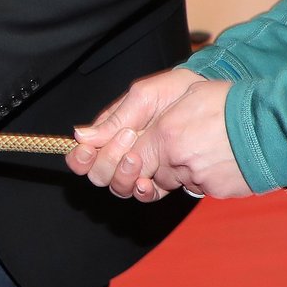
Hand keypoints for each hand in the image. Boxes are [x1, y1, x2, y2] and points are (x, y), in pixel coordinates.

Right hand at [68, 67, 204, 180]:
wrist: (207, 98)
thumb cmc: (174, 91)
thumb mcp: (143, 96)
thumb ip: (115, 118)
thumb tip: (80, 136)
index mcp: (111, 131)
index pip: (84, 153)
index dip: (80, 158)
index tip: (89, 150)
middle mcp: (122, 152)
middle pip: (98, 173)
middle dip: (107, 161)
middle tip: (128, 137)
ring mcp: (141, 167)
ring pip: (118, 187)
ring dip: (122, 176)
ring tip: (137, 158)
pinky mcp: (161, 179)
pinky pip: (145, 195)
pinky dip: (142, 191)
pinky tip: (146, 182)